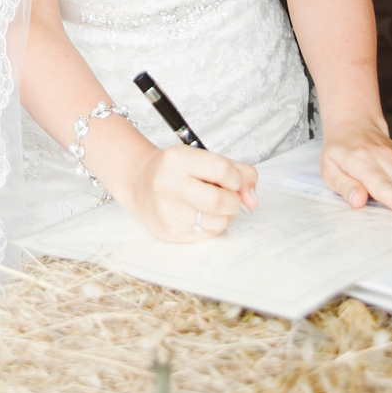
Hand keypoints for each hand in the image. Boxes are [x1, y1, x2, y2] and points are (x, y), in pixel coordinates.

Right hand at [128, 144, 258, 241]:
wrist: (138, 182)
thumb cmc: (176, 170)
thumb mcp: (203, 158)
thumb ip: (238, 172)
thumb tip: (253, 199)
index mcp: (179, 159)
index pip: (222, 169)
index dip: (236, 178)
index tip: (232, 180)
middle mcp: (169, 183)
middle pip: (219, 201)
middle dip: (233, 201)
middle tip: (228, 196)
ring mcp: (167, 210)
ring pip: (217, 222)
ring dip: (225, 216)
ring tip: (212, 206)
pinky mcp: (170, 232)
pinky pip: (207, 234)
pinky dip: (212, 226)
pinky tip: (200, 214)